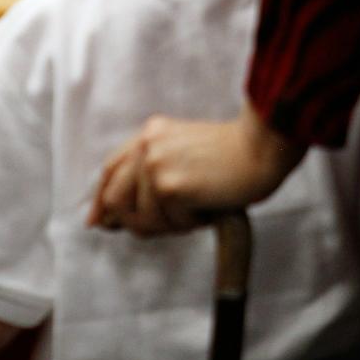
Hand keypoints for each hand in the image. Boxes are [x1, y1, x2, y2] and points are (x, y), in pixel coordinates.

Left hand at [87, 103, 302, 236]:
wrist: (262, 148)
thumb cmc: (232, 156)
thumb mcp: (183, 153)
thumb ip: (152, 173)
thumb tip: (116, 214)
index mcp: (150, 132)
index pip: (111, 168)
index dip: (100, 198)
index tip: (97, 220)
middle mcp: (147, 143)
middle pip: (115, 198)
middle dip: (132, 221)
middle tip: (159, 227)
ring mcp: (155, 164)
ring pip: (143, 218)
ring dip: (171, 224)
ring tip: (199, 207)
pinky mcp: (169, 186)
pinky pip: (169, 224)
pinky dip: (188, 224)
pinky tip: (207, 206)